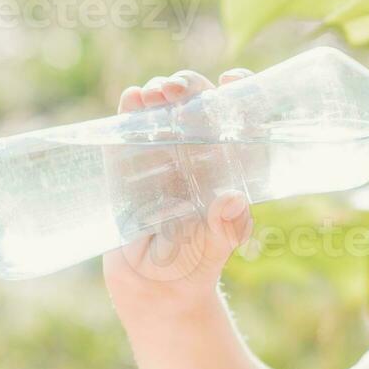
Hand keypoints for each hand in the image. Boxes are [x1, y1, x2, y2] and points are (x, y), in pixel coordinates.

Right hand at [102, 67, 256, 307]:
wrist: (155, 288)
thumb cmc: (196, 264)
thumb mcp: (217, 246)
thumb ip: (226, 227)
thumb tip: (233, 201)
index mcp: (226, 163)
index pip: (237, 117)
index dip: (240, 92)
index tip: (233, 80)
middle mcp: (195, 152)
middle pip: (196, 104)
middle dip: (190, 87)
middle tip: (178, 89)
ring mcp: (161, 154)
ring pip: (163, 110)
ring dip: (160, 94)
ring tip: (155, 94)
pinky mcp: (128, 164)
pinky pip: (129, 129)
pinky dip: (130, 110)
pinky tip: (131, 99)